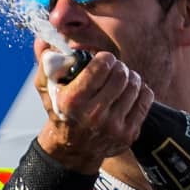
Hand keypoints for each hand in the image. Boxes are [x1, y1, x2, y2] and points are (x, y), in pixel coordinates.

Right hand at [34, 46, 151, 173]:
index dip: (104, 58)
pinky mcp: (129, 133)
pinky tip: (129, 92)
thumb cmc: (61, 112)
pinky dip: (140, 90)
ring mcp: (113, 127)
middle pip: (121, 75)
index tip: (102, 59)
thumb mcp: (47, 88)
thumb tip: (43, 39)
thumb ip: (46, 62)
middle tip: (113, 68)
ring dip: (130, 77)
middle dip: (118, 66)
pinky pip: (146, 99)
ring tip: (121, 79)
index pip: (101, 67)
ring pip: (135, 85)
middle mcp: (94, 116)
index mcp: (73, 102)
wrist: (72, 150)